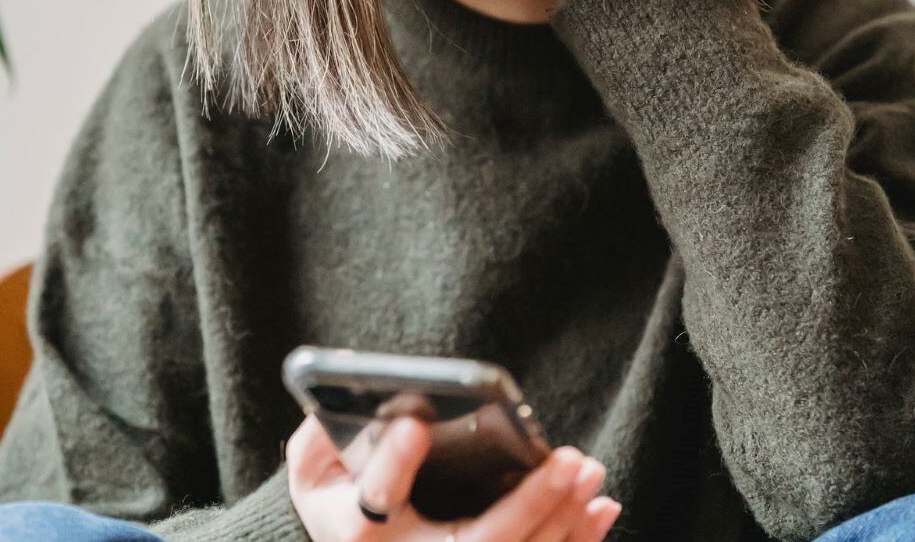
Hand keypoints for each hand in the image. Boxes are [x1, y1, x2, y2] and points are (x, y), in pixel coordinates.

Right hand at [285, 413, 622, 540]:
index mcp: (357, 531)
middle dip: (528, 505)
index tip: (415, 423)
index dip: (393, 463)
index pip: (376, 498)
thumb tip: (350, 388)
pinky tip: (600, 507)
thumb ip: (323, 432)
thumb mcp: (314, 466)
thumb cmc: (335, 496)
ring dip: (562, 520)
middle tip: (566, 461)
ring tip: (589, 471)